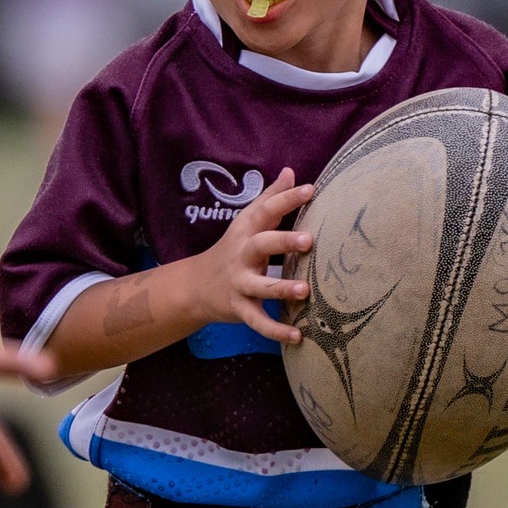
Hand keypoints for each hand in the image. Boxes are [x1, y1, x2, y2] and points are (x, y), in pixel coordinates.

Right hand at [190, 168, 314, 343]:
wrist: (197, 286)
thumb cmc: (233, 249)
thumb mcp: (247, 222)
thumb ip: (270, 198)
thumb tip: (290, 171)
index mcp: (247, 231)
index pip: (267, 210)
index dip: (287, 199)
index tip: (311, 189)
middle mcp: (242, 255)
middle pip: (262, 244)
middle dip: (283, 241)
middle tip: (309, 239)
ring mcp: (239, 283)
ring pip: (260, 286)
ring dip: (281, 288)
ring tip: (305, 290)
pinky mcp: (239, 308)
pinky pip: (257, 321)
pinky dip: (275, 331)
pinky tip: (297, 337)